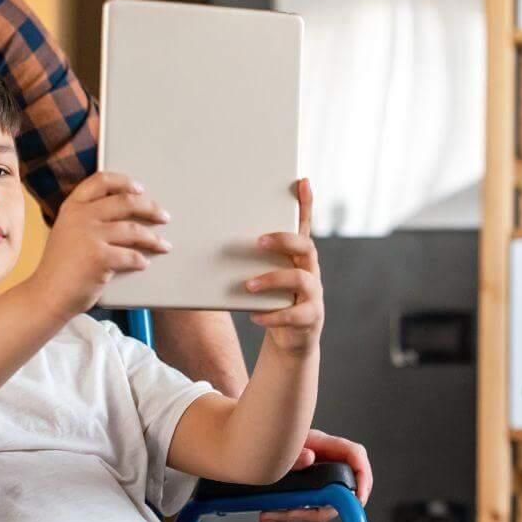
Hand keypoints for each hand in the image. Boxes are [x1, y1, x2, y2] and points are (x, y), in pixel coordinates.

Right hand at [34, 172, 172, 316]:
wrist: (46, 295)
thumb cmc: (60, 268)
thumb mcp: (67, 232)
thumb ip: (87, 219)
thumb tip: (125, 215)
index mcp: (72, 207)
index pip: (101, 180)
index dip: (124, 182)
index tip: (140, 189)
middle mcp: (80, 216)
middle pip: (125, 201)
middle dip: (150, 208)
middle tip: (163, 216)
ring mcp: (90, 236)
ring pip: (134, 229)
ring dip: (153, 238)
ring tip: (163, 245)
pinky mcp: (99, 258)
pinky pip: (131, 256)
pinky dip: (141, 260)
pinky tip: (145, 263)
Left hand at [245, 178, 321, 354]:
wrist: (290, 339)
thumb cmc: (271, 301)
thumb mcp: (262, 275)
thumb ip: (248, 259)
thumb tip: (208, 239)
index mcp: (298, 257)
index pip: (305, 226)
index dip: (306, 204)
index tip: (302, 182)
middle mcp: (310, 271)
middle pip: (306, 247)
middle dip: (284, 240)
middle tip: (258, 241)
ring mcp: (313, 294)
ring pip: (301, 279)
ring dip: (273, 279)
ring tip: (248, 285)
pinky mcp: (310, 317)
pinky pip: (295, 314)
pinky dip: (273, 316)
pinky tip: (255, 316)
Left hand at [259, 428, 374, 521]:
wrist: (250, 442)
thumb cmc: (268, 436)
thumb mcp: (279, 443)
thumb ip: (294, 453)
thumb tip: (309, 458)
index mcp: (324, 444)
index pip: (355, 455)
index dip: (363, 476)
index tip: (358, 497)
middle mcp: (325, 460)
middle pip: (343, 488)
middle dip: (325, 507)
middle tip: (300, 514)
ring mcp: (318, 474)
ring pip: (325, 502)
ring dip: (301, 514)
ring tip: (274, 514)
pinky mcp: (307, 487)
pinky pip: (310, 505)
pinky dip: (292, 512)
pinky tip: (272, 512)